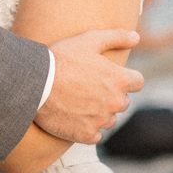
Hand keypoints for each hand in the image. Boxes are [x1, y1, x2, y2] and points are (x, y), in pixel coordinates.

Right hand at [34, 29, 143, 144]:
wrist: (34, 83)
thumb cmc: (61, 58)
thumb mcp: (89, 39)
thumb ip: (116, 37)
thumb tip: (136, 36)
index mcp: (119, 80)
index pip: (138, 82)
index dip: (125, 78)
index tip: (109, 76)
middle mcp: (115, 102)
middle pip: (122, 102)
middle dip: (110, 95)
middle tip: (88, 87)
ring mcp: (100, 120)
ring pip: (109, 119)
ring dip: (100, 113)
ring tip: (79, 101)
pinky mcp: (86, 134)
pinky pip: (95, 135)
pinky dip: (87, 128)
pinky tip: (73, 116)